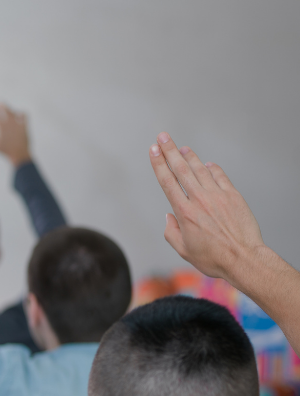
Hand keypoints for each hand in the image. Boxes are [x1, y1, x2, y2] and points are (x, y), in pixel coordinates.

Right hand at [0, 98, 30, 166]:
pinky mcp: (25, 126)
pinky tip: (18, 114)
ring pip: (12, 111)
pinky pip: (24, 115)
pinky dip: (21, 114)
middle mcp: (10, 123)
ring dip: (7, 108)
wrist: (20, 155)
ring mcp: (18, 124)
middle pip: (3, 109)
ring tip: (2, 106)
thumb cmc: (5, 152)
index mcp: (2, 127)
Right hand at [149, 131, 264, 281]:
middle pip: (181, 169)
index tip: (153, 151)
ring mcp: (218, 196)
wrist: (243, 258)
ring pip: (200, 169)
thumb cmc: (213, 258)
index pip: (167, 181)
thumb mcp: (183, 250)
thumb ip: (171, 231)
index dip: (158, 163)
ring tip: (181, 147)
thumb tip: (169, 217)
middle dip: (170, 151)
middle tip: (163, 137)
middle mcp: (200, 200)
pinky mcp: (233, 196)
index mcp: (184, 212)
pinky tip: (206, 164)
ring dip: (189, 156)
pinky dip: (212, 168)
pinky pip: (220, 176)